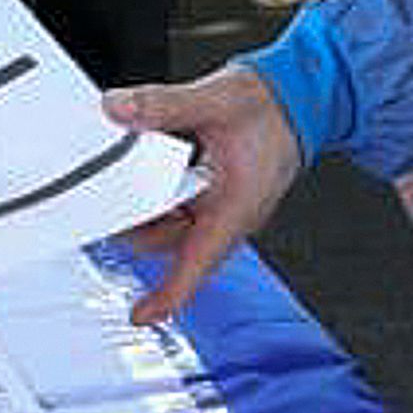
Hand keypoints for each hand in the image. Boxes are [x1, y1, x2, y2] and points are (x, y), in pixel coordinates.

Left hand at [99, 65, 303, 324]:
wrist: (296, 97)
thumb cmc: (272, 108)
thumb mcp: (218, 98)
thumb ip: (166, 104)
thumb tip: (120, 111)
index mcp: (236, 206)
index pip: (199, 262)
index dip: (169, 294)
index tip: (143, 314)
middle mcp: (228, 215)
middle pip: (170, 242)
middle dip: (140, 223)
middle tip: (116, 189)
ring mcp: (219, 207)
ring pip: (171, 226)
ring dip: (149, 206)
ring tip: (138, 169)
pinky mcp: (212, 196)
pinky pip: (178, 208)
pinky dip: (159, 193)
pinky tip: (154, 165)